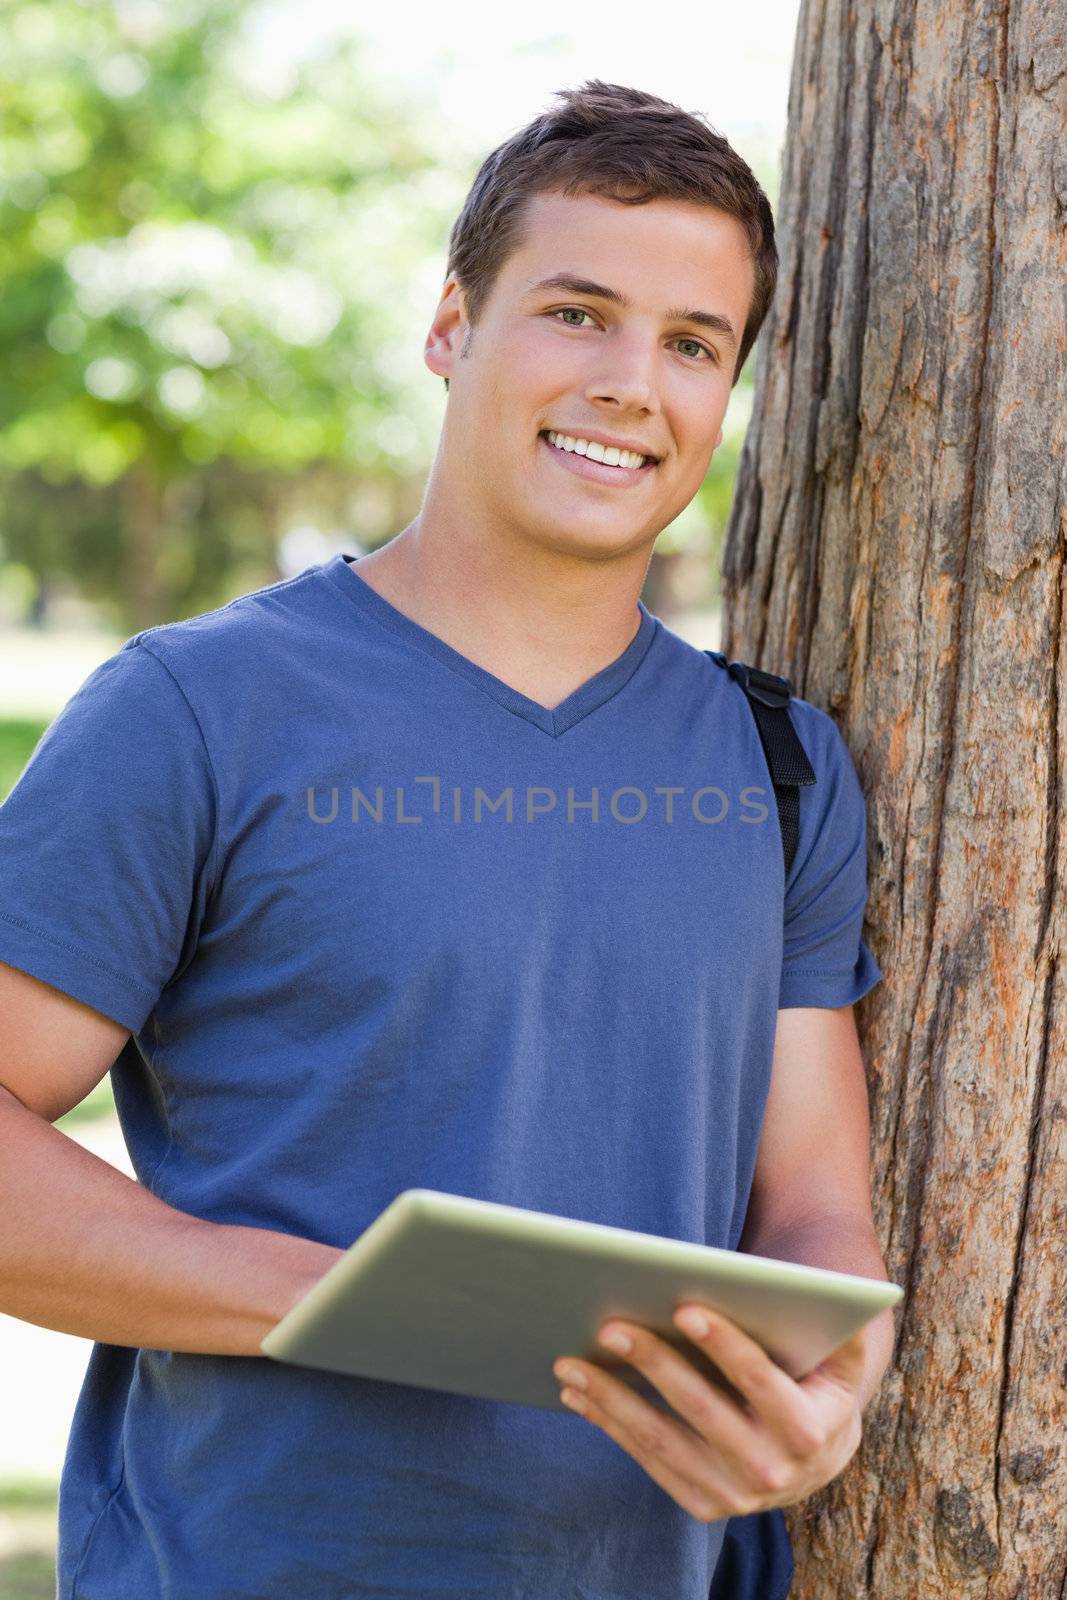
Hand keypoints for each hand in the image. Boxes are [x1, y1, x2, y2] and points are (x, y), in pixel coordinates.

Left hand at [552, 1305, 866, 1522]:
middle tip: (610, 1326)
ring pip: (661, 1439)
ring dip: (610, 1399)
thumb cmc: (818, 1380)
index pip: (759, 1379)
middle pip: (699, 1408)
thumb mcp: (842, 1356)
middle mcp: (770, 1471)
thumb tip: (840, 1295)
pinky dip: (609, 1424)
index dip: (723, 1343)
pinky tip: (578, 1393)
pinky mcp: (701, 1504)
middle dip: (652, 1363)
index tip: (684, 1307)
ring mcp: (732, 1495)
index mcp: (807, 1430)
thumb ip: (843, 1327)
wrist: (817, 1452)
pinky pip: (647, 1459)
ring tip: (570, 1361)